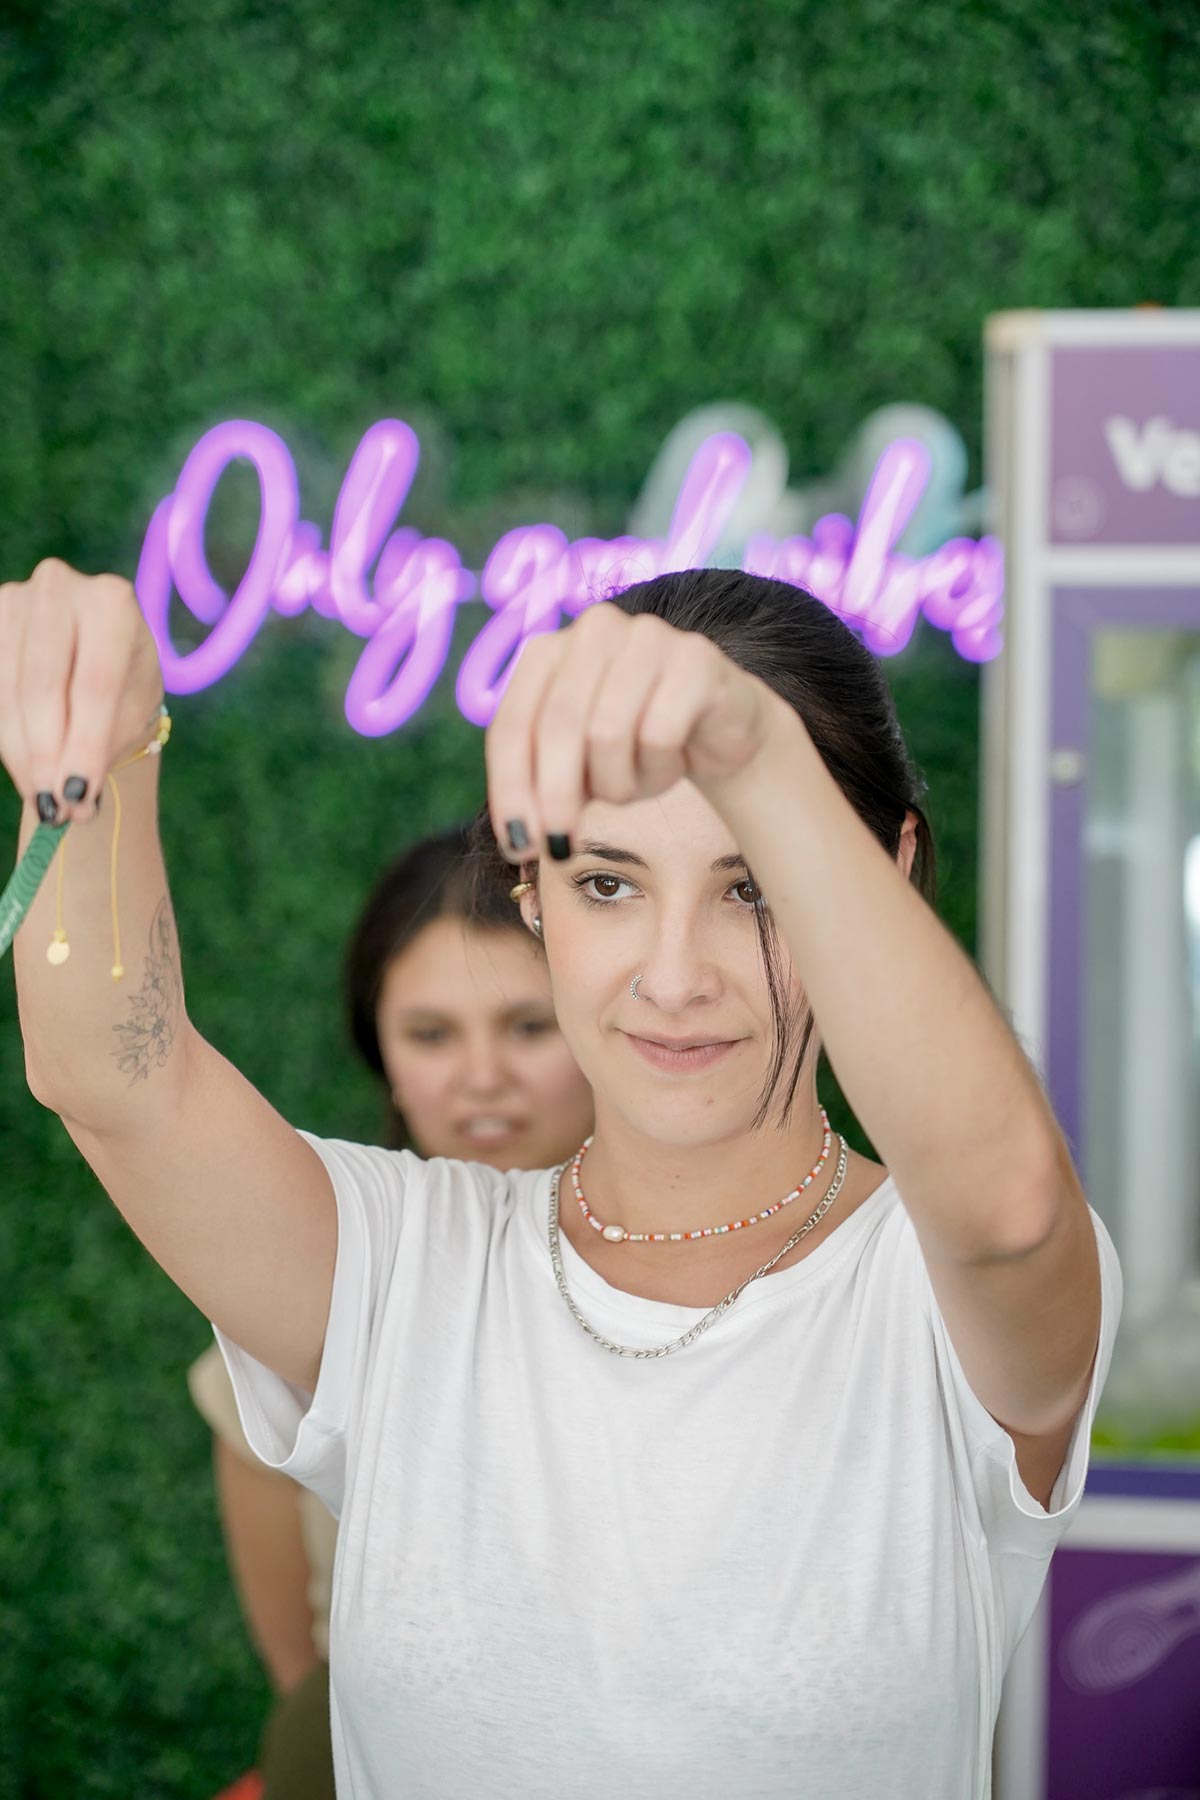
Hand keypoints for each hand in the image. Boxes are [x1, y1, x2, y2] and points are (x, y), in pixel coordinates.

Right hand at [0, 559, 163, 822]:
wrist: (94, 663)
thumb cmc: (121, 690)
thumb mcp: (128, 713)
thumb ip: (102, 747)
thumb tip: (70, 804)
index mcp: (112, 601)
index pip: (96, 682)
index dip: (86, 743)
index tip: (79, 796)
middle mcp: (59, 586)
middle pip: (43, 685)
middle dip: (48, 753)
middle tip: (56, 807)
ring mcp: (12, 599)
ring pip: (7, 691)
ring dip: (23, 754)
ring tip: (45, 800)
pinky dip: (7, 738)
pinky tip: (27, 770)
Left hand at [486, 602, 786, 858]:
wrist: (720, 729)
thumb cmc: (637, 745)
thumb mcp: (579, 770)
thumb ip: (544, 790)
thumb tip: (524, 837)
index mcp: (547, 651)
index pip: (511, 724)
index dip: (508, 789)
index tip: (517, 846)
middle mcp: (593, 630)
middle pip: (556, 726)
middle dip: (555, 796)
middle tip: (562, 846)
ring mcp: (646, 636)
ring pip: (607, 734)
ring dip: (619, 783)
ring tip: (636, 784)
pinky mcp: (695, 657)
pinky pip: (659, 734)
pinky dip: (659, 768)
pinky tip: (674, 762)